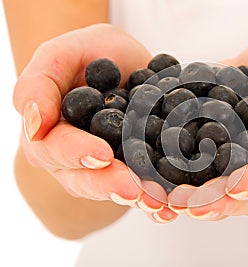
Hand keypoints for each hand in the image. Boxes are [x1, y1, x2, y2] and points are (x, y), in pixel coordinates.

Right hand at [14, 23, 176, 222]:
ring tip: (160, 203)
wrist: (124, 61)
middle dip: (111, 185)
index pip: (57, 148)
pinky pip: (144, 186)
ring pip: (118, 188)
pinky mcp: (135, 168)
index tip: (101, 154)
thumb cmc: (88, 54)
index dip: (77, 152)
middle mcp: (76, 159)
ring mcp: (107, 167)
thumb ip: (38, 85)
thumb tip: (34, 124)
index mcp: (52, 134)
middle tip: (134, 190)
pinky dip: (158, 198)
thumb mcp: (60, 55)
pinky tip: (173, 207)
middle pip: (88, 179)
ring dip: (140, 198)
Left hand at [167, 34, 247, 219]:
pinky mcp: (219, 169)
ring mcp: (246, 177)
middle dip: (220, 201)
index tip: (236, 184)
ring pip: (224, 199)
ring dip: (197, 201)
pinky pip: (204, 184)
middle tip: (190, 203)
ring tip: (172, 202)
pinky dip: (183, 187)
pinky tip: (163, 190)